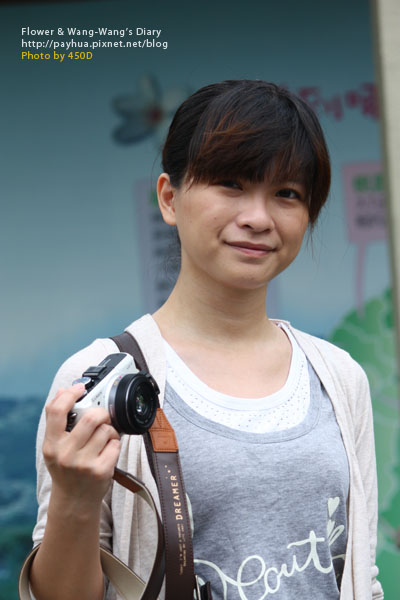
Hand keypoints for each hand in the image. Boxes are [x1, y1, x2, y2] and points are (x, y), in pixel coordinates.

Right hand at [42, 384, 120, 513]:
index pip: (56, 411)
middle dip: (101, 413)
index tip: (80, 388)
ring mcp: (84, 464)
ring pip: (106, 430)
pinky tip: (108, 451)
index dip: (70, 395)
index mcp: (51, 445)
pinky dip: (115, 444)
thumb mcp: (55, 446)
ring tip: (105, 438)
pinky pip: (116, 444)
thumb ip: (58, 419)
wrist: (74, 501)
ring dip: (110, 430)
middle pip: (91, 418)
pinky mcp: (101, 471)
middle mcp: (65, 454)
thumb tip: (63, 390)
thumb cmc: (66, 468)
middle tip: (102, 417)